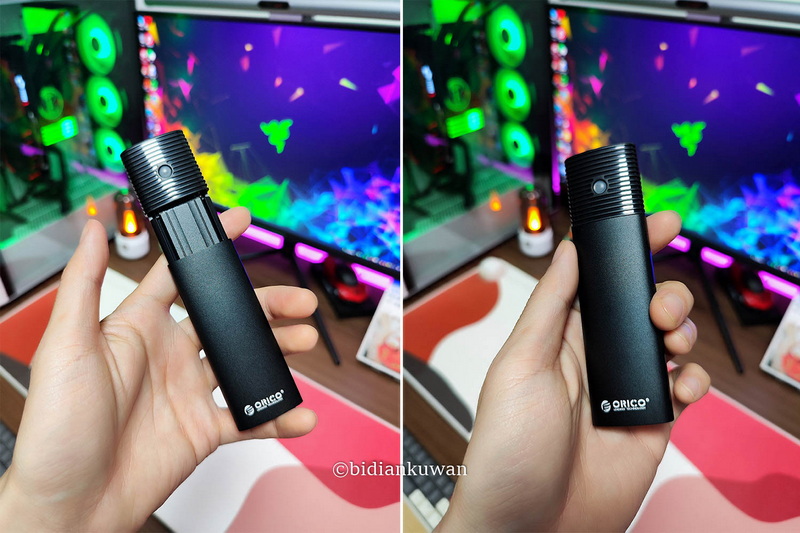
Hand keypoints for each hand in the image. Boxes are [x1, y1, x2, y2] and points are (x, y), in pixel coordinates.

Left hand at [0, 207, 317, 529]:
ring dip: (278, 352)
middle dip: (268, 306)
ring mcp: (190, 392)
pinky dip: (279, 416)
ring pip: (246, 361)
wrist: (69, 506)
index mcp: (138, 327)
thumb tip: (91, 227)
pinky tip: (299, 413)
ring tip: (304, 344)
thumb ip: (83, 284)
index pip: (181, 275)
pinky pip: (250, 418)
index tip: (238, 221)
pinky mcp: (203, 429)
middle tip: (300, 302)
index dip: (212, 247)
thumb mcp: (66, 347)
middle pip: (228, 318)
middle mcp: (169, 355)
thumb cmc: (55, 429)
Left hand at [439, 211, 709, 531]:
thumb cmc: (508, 448)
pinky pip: (687, 387)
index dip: (629, 249)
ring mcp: (626, 389)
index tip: (658, 222)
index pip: (599, 280)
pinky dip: (695, 379)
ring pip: (671, 340)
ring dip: (682, 329)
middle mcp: (595, 357)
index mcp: (560, 336)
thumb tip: (569, 251)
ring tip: (668, 340)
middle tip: (658, 306)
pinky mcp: (652, 421)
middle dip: (663, 291)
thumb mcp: (520, 364)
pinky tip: (680, 386)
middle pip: (643, 304)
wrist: (529, 523)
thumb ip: (549, 306)